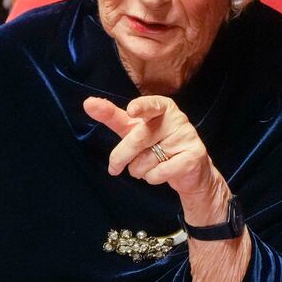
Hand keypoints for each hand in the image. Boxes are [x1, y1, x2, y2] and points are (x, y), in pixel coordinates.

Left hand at [83, 95, 221, 200]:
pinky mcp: (193, 157)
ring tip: (151, 165)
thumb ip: (112, 116)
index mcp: (162, 107)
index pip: (151, 105)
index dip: (141, 107)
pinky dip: (153, 178)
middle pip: (138, 139)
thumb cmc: (157, 144)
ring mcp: (187, 137)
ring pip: (147, 160)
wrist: (190, 170)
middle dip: (121, 156)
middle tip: (114, 168)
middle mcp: (176, 119)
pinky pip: (160, 172)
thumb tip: (88, 102)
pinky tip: (162, 173)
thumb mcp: (133, 129)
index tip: (131, 111)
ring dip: (140, 170)